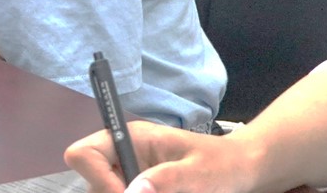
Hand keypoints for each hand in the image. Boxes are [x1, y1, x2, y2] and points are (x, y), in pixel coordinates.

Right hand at [65, 121, 257, 192]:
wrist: (243, 170)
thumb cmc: (224, 163)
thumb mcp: (200, 172)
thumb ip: (168, 179)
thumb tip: (131, 192)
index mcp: (130, 139)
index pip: (84, 154)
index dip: (98, 179)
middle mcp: (122, 155)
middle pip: (90, 182)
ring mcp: (128, 174)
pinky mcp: (138, 189)